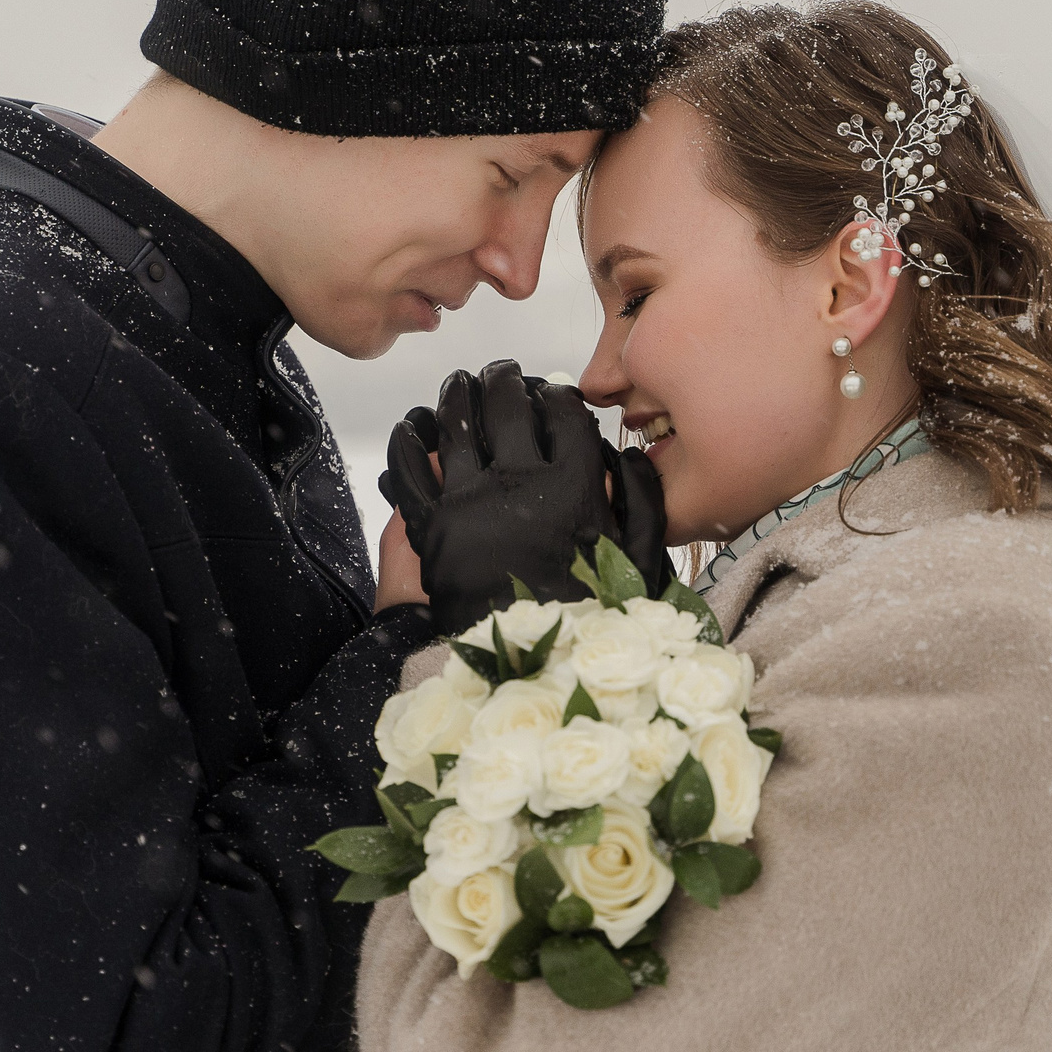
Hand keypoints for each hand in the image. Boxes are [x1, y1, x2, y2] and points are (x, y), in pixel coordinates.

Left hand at [378, 360, 632, 633]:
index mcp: (577, 488)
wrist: (527, 677)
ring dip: (458, 396)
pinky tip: (411, 427)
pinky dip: (407, 441)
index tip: (552, 394)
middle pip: (508, 407)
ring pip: (457, 425)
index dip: (557, 397)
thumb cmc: (590, 624)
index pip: (564, 416)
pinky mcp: (430, 529)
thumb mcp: (641, 565)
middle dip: (506, 381)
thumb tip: (628, 454)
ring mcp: (470, 504)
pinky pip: (409, 470)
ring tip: (460, 386)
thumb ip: (644, 503)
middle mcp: (522, 485)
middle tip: (503, 374)